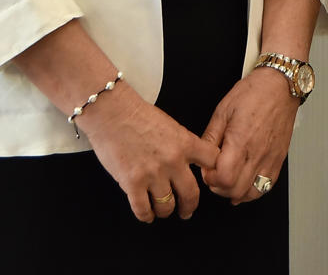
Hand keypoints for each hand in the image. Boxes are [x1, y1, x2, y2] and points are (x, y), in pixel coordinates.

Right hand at [79, 82, 219, 221]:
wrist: (112, 112)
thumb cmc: (138, 115)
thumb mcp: (171, 126)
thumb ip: (182, 145)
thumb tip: (189, 162)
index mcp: (186, 143)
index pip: (213, 162)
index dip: (215, 173)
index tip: (210, 181)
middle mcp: (173, 161)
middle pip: (191, 194)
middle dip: (190, 206)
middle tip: (187, 211)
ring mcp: (153, 174)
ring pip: (167, 205)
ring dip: (165, 211)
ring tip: (163, 210)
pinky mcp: (132, 183)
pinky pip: (143, 209)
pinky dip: (146, 215)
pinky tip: (147, 214)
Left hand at [203, 66, 299, 204]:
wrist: (281, 85)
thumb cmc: (254, 93)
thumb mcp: (222, 111)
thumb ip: (210, 137)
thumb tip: (201, 157)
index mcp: (240, 141)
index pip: (223, 178)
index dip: (210, 179)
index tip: (207, 169)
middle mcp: (257, 153)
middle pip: (236, 190)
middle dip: (219, 187)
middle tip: (215, 175)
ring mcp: (270, 158)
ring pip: (252, 193)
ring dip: (236, 192)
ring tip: (229, 180)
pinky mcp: (279, 159)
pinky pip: (267, 186)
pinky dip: (253, 190)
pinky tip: (245, 182)